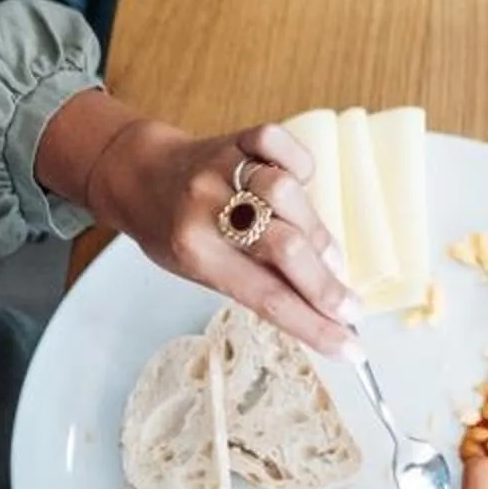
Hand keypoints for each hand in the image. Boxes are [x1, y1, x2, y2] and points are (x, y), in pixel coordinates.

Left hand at [87, 119, 356, 353]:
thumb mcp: (203, 269)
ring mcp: (223, 170)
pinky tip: (303, 186)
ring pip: (287, 194)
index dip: (314, 326)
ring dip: (317, 231)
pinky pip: (280, 146)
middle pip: (285, 249)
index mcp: (195, 253)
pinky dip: (300, 164)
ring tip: (325, 254)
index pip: (267, 298)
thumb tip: (323, 311)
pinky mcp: (237, 139)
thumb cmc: (174, 231)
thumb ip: (258, 281)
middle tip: (351, 309)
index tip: (351, 349)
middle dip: (326, 286)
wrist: (136, 175)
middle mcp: (206, 210)